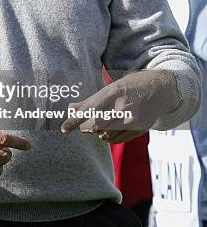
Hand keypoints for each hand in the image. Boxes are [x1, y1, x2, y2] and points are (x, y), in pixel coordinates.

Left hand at [60, 71, 179, 142]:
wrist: (162, 89)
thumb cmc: (131, 86)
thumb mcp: (112, 87)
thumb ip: (90, 100)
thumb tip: (70, 108)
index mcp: (115, 91)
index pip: (90, 108)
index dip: (75, 120)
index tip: (63, 129)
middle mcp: (124, 106)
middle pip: (95, 124)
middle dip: (86, 126)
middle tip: (85, 123)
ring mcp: (134, 119)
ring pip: (104, 134)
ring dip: (97, 132)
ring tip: (100, 123)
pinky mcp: (140, 129)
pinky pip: (115, 140)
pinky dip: (107, 137)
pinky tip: (109, 129)